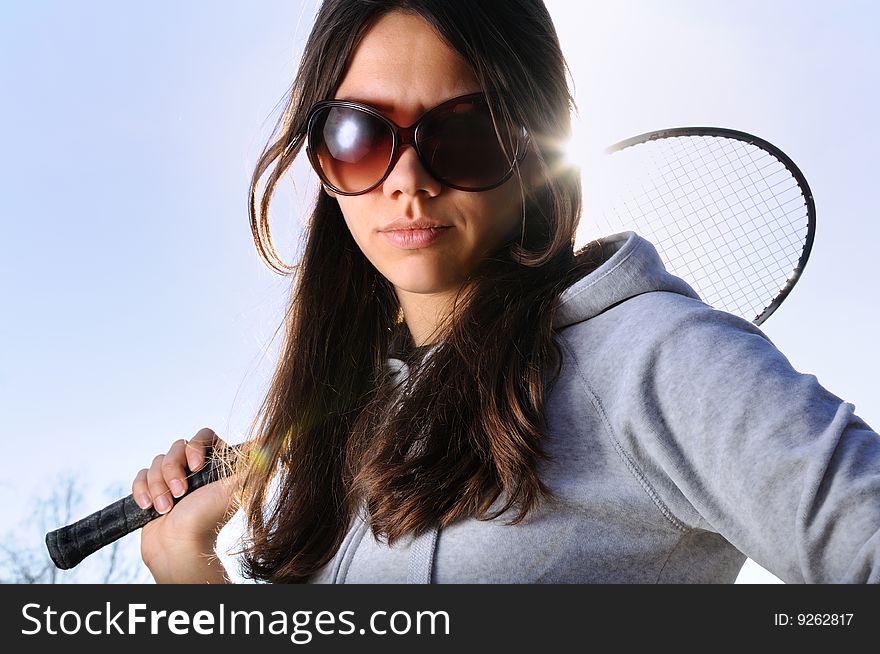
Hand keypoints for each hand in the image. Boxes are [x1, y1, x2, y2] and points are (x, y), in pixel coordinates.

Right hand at [131, 427, 239, 582]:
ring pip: (157, 462)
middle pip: (176, 447)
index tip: (197, 465)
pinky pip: (141, 476)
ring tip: (167, 508)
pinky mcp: (153, 490)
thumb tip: (277, 442)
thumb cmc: (208, 519)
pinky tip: (150, 507)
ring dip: (158, 486)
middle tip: (181, 493)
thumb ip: (254, 464)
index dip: (196, 446)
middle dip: (173, 470)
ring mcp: (172, 479)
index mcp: (214, 464)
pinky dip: (142, 491)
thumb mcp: (235, 487)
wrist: (179, 547)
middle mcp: (193, 469)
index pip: (203, 436)